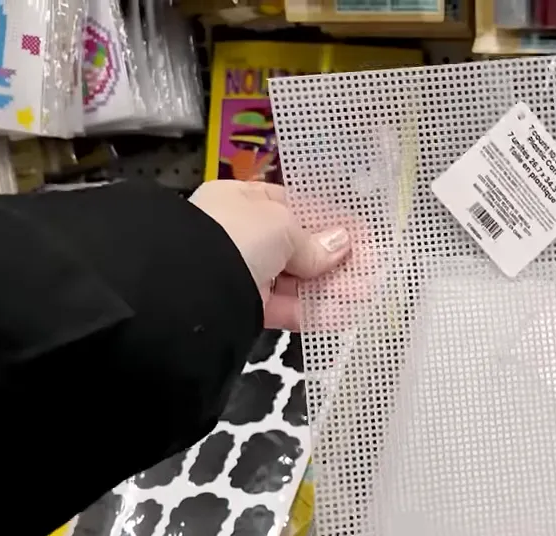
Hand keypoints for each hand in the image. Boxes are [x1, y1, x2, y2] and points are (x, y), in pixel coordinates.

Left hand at [189, 180, 350, 329]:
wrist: (186, 289)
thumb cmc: (235, 237)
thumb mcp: (279, 227)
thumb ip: (313, 240)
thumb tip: (342, 244)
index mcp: (240, 202)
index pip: (291, 206)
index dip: (327, 220)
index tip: (358, 233)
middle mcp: (239, 236)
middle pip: (296, 247)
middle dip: (334, 258)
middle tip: (369, 268)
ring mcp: (241, 274)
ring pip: (294, 281)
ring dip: (330, 287)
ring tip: (365, 293)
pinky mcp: (245, 310)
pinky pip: (285, 309)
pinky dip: (314, 312)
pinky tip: (343, 314)